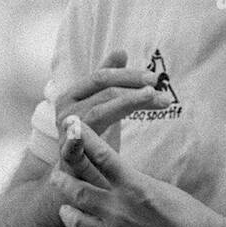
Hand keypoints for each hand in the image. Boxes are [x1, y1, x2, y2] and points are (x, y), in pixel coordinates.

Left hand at [50, 121, 209, 226]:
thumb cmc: (192, 217)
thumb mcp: (162, 190)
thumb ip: (135, 185)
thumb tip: (121, 179)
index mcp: (133, 185)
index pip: (100, 155)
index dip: (81, 140)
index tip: (70, 126)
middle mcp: (119, 209)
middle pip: (77, 190)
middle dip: (61, 181)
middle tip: (54, 176)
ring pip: (75, 221)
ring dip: (67, 214)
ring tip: (65, 210)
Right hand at [53, 48, 169, 165]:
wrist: (74, 175)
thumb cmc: (92, 139)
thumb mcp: (101, 106)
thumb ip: (108, 81)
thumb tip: (121, 52)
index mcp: (73, 94)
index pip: (102, 76)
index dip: (128, 74)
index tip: (154, 78)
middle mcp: (67, 109)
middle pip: (103, 90)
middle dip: (134, 86)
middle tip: (159, 88)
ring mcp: (66, 130)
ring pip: (101, 111)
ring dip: (129, 102)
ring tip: (154, 98)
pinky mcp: (67, 153)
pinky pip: (81, 142)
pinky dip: (90, 134)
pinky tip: (110, 128)